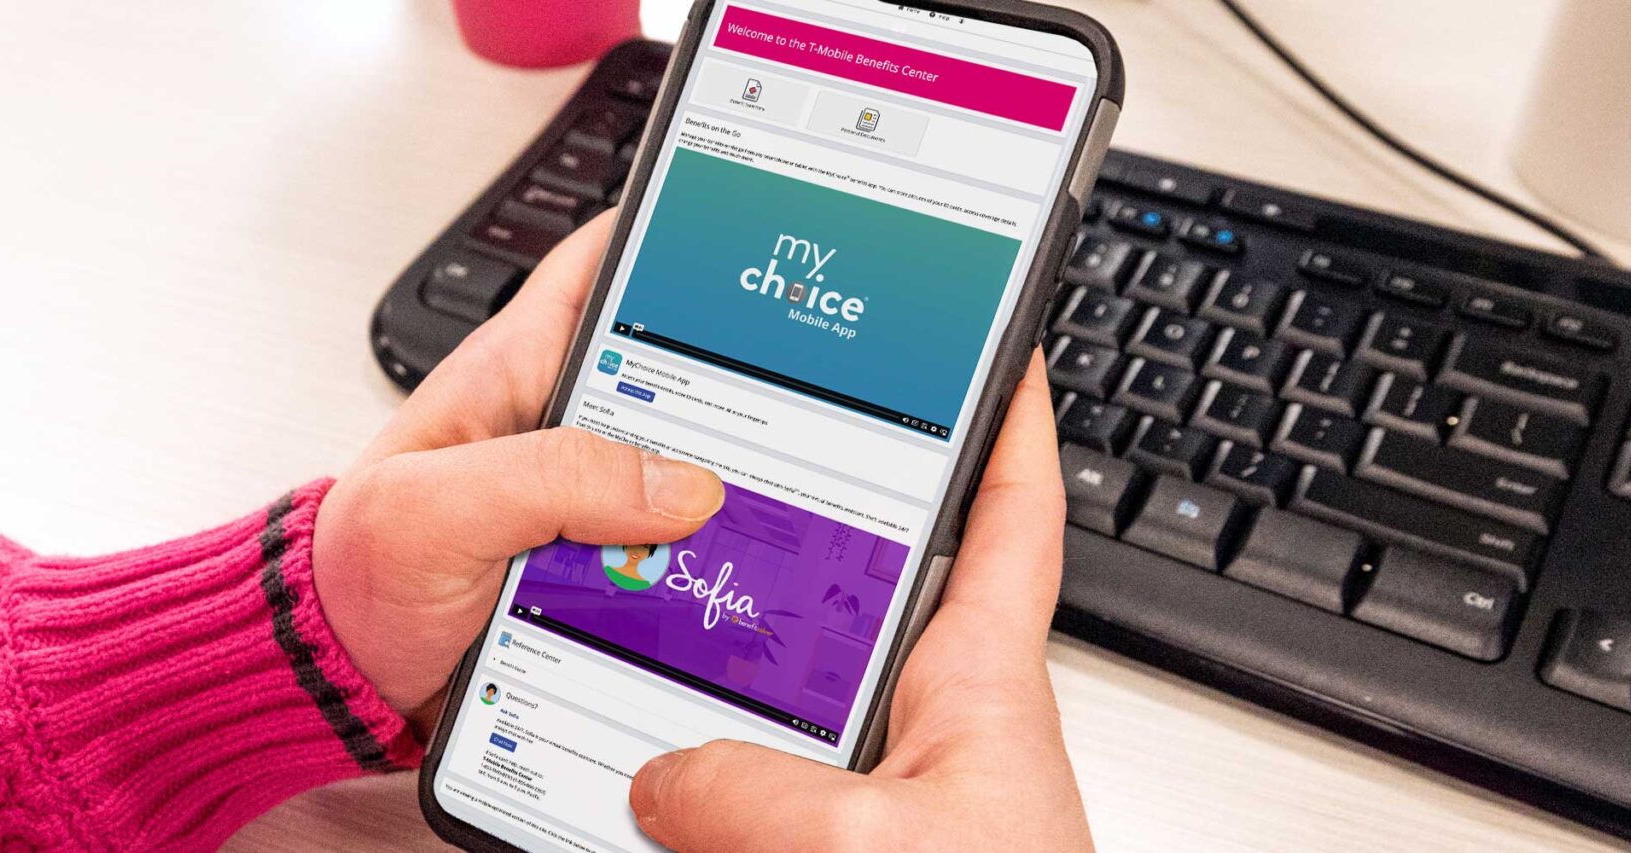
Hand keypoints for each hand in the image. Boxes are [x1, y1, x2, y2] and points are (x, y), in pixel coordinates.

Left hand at [315, 210, 725, 726]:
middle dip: (740, 395)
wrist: (340, 679)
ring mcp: (584, 501)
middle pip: (678, 383)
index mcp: (513, 371)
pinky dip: (702, 576)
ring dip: (727, 505)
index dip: (673, 237)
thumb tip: (678, 483)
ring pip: (688, 480)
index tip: (750, 239)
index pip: (604, 266)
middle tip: (802, 416)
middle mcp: (559, 428)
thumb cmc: (355, 574)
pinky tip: (731, 591)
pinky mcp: (597, 569)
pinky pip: (673, 560)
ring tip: (775, 519)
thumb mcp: (434, 510)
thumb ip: (548, 478)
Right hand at [626, 354, 1092, 851]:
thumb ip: (757, 790)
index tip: (990, 352)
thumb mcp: (872, 842)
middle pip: (843, 603)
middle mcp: (932, 736)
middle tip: (695, 495)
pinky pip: (749, 806)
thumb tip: (665, 777)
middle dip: (769, 553)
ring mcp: (884, 801)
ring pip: (775, 711)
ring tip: (623, 653)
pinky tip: (629, 787)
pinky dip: (694, 788)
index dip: (1003, 424)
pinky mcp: (839, 851)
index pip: (1006, 519)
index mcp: (979, 688)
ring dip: (705, 692)